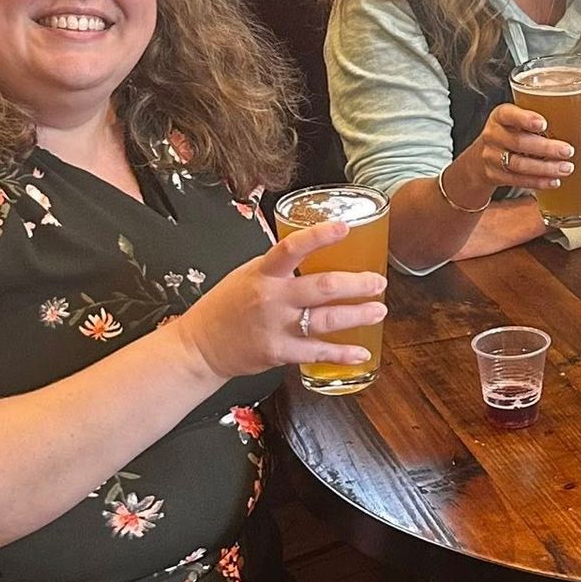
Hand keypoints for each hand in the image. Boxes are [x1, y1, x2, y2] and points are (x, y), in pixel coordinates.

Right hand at [175, 220, 387, 381]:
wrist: (201, 346)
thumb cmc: (228, 305)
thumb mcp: (249, 273)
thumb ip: (281, 266)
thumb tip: (319, 249)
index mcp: (264, 272)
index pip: (292, 248)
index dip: (319, 236)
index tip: (344, 227)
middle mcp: (272, 298)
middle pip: (323, 287)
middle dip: (357, 284)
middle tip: (378, 281)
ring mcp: (276, 327)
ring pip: (326, 319)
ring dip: (358, 315)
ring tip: (379, 310)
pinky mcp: (279, 353)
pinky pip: (317, 352)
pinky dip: (342, 353)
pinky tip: (362, 352)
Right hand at [440, 102, 572, 206]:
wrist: (479, 159)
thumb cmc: (508, 133)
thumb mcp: (515, 119)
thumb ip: (536, 116)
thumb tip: (579, 115)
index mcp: (500, 116)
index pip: (509, 114)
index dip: (525, 119)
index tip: (543, 123)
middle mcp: (493, 135)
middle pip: (519, 142)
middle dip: (545, 148)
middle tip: (567, 151)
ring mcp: (492, 157)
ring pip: (519, 164)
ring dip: (545, 168)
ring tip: (566, 168)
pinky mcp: (495, 176)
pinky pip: (517, 180)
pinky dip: (538, 182)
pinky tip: (553, 181)